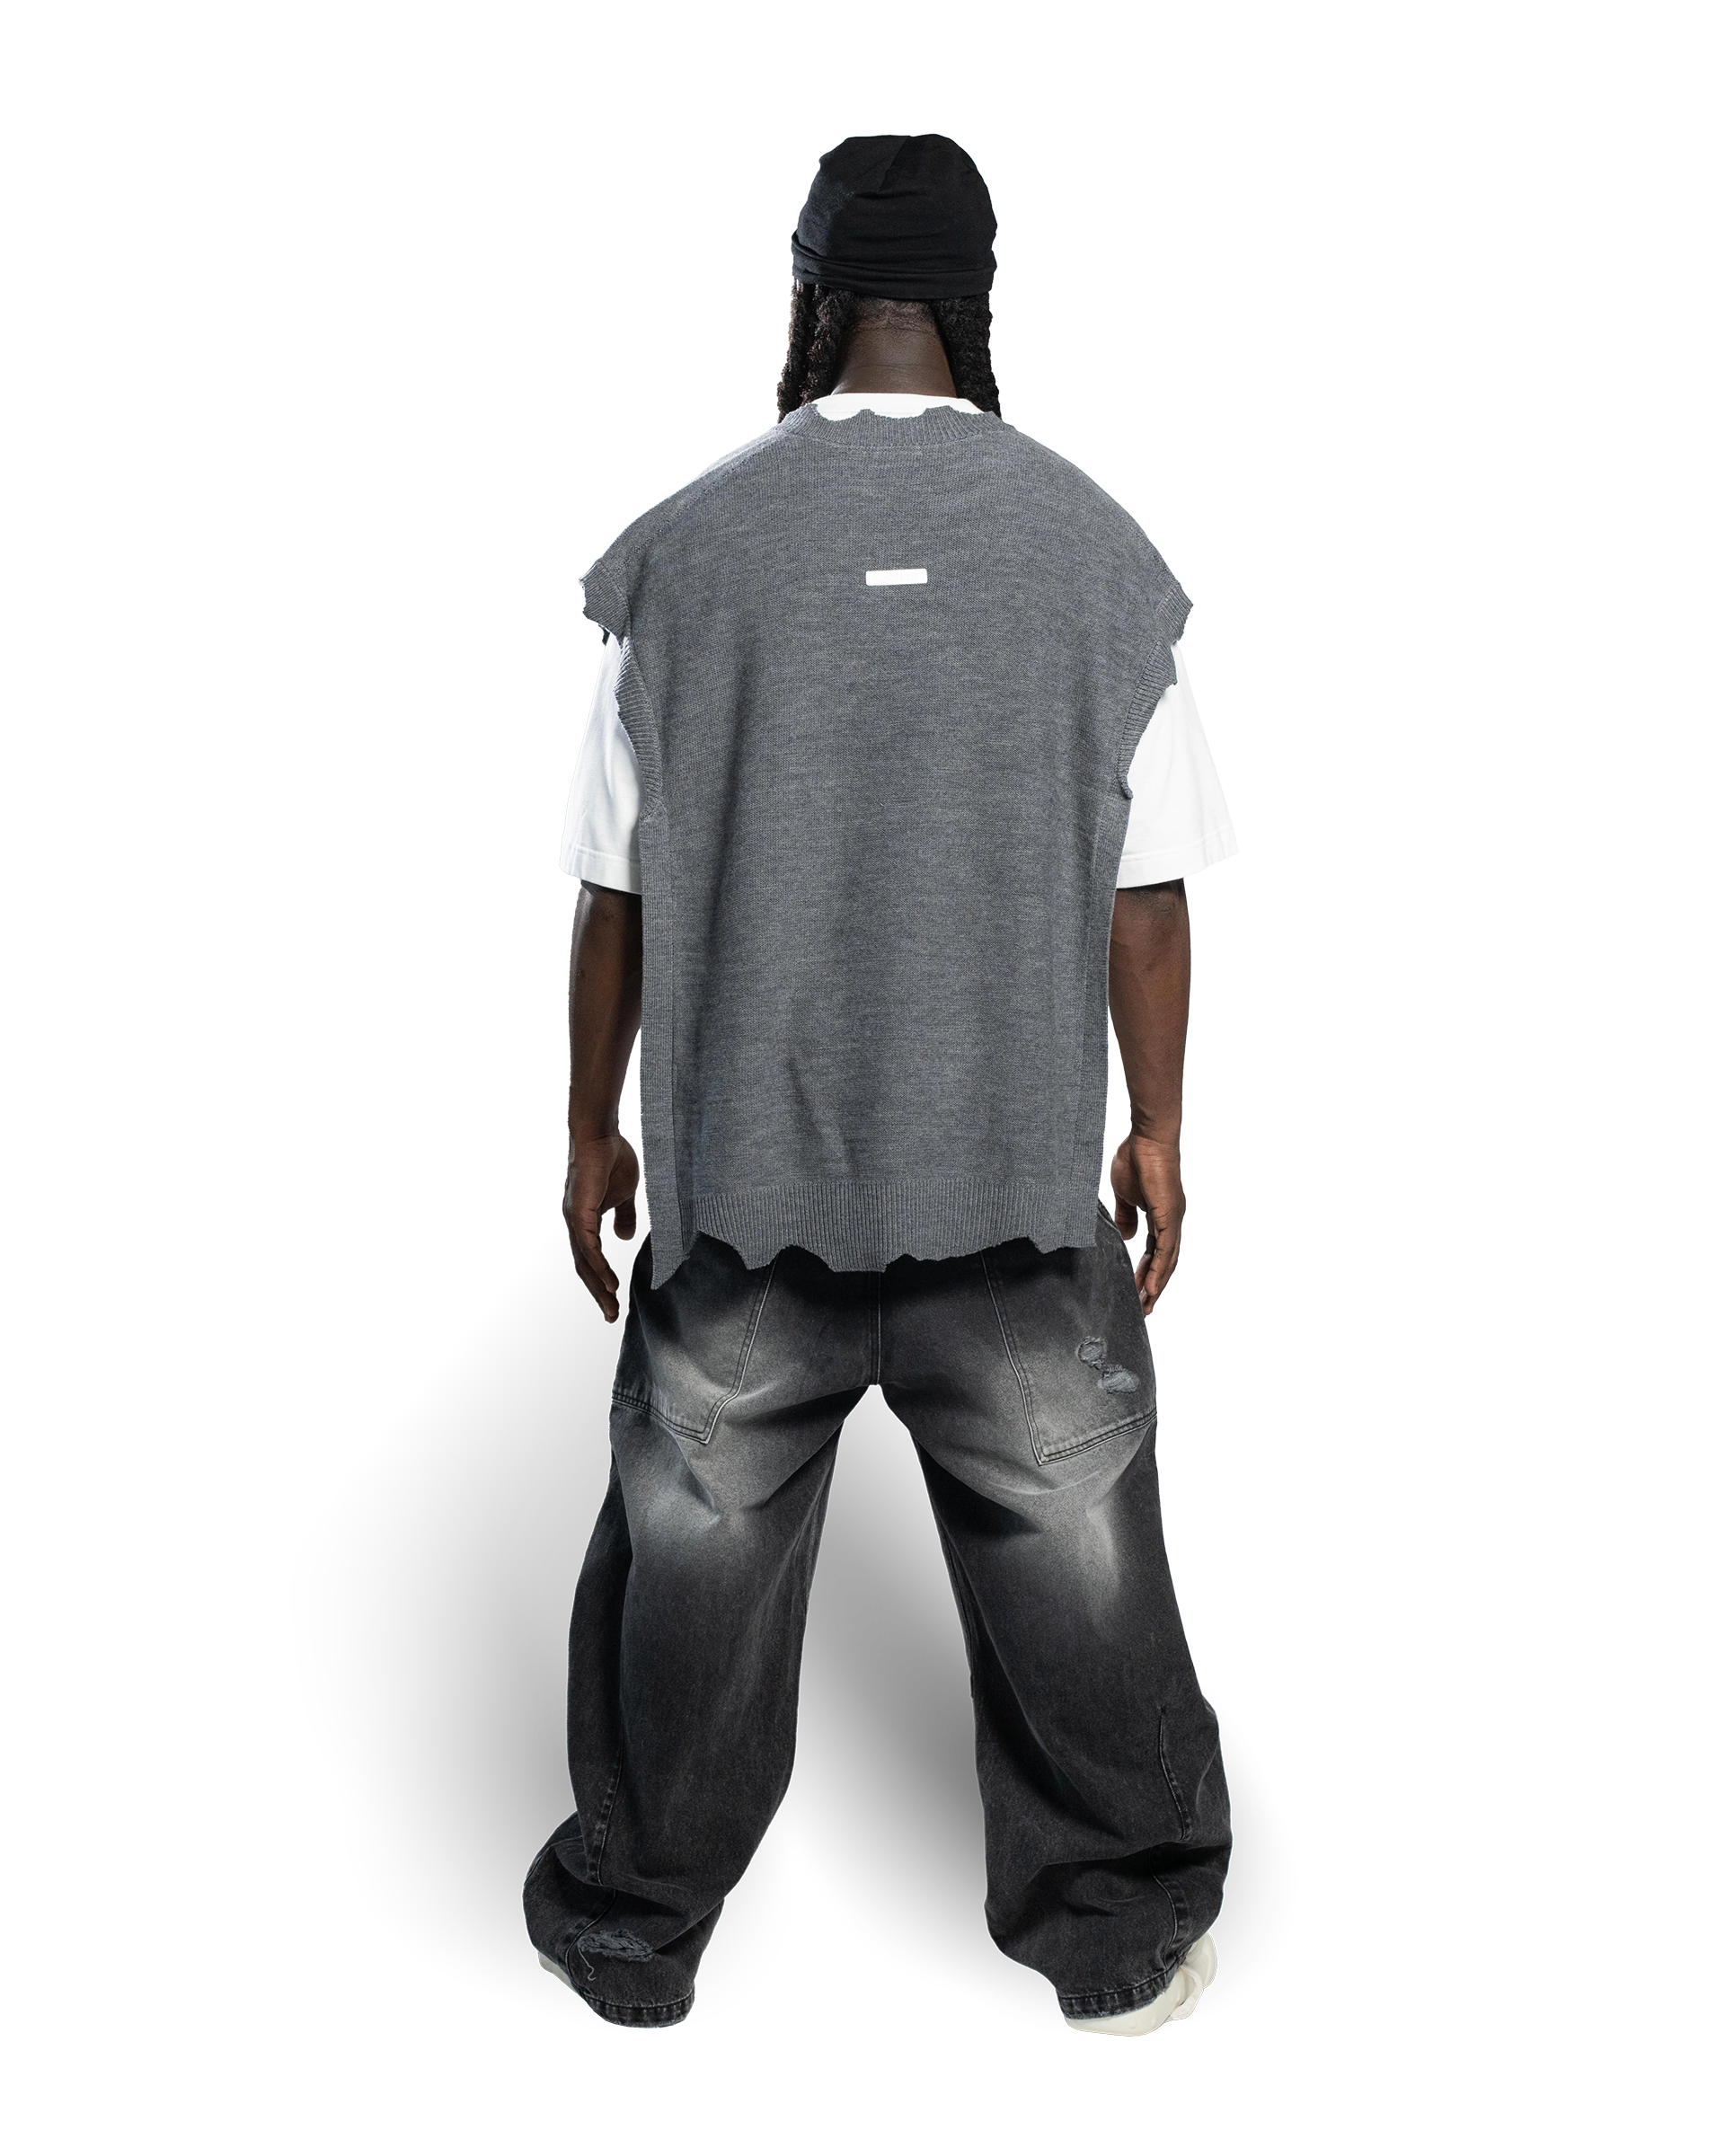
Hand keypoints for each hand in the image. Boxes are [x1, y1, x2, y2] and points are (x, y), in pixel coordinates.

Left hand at [563, 1131, 639, 1323]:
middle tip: (611, 1317)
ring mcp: (576, 1220)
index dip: (601, 1283)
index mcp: (586, 1223)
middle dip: (598, 1294)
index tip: (614, 1304)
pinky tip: (609, 1283)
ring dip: (598, 1288)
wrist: (603, 1136)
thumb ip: (624, 1217)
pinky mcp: (580, 1213)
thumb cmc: (613, 1160)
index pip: (591, 1261)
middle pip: (585, 1269)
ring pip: (585, 1264)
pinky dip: (598, 1267)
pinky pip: (589, 1248)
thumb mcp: (625, 1196)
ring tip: (611, 1307)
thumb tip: (625, 1239)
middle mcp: (576, 1226)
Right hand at [1109, 1131, 1184, 1313]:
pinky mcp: (1169, 1216)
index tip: (1137, 1291)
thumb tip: (1126, 1238)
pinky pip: (1165, 1249)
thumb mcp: (1123, 1195)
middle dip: (1152, 1285)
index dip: (1146, 1272)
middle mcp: (1169, 1222)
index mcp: (1159, 1217)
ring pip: (1166, 1260)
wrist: (1147, 1140)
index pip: (1153, 1251)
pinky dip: (1159, 1269)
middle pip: (1163, 1261)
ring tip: (1146, 1304)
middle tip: (1143, 1308)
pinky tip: (1152, 1286)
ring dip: (1156, 1284)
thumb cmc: (1135, 1160)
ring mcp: (1171, 1220)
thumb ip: (1125, 1217)